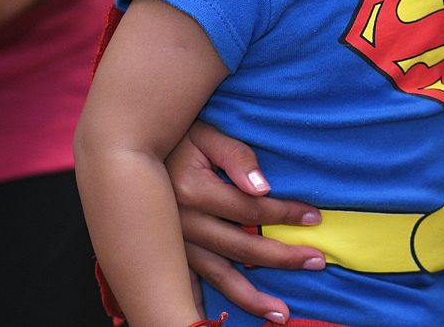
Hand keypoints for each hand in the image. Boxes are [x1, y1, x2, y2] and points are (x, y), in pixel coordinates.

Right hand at [169, 121, 325, 322]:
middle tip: (317, 261)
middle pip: (242, 248)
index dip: (285, 214)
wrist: (126, 151)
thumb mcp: (208, 135)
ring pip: (218, 276)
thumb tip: (263, 188)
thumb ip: (237, 156)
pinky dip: (206, 307)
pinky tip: (223, 322)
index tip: (314, 218)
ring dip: (252, 296)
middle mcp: (182, 224)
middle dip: (282, 257)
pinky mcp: (167, 256)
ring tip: (281, 314)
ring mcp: (173, 245)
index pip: (251, 210)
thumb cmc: (178, 137)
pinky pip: (190, 286)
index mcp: (193, 191)